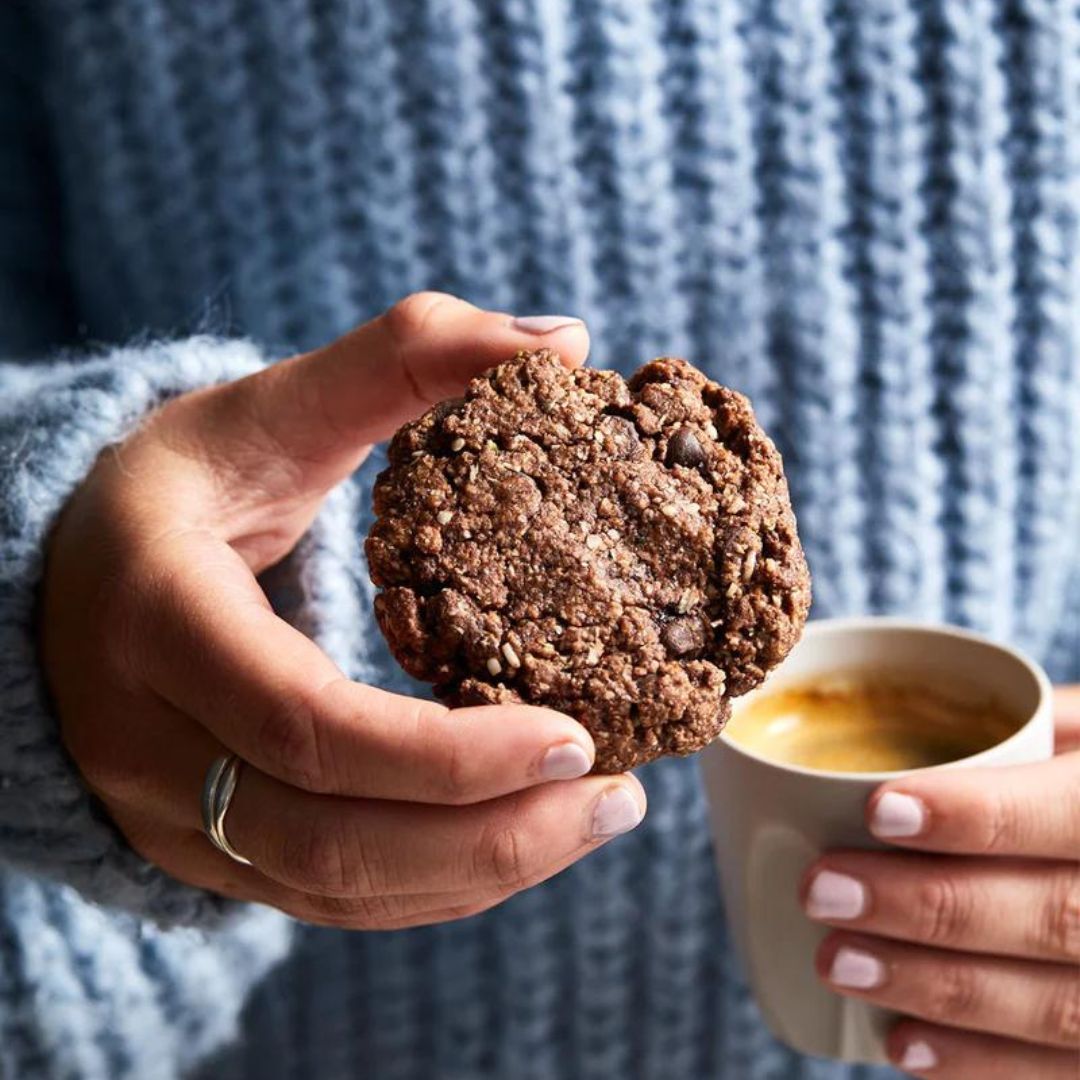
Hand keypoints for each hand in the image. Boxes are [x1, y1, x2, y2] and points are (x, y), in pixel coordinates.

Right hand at [42, 294, 646, 928]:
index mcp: (159, 616)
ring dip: (483, 871)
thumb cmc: (176, 487)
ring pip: (338, 888)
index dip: (445, 754)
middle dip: (491, 836)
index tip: (576, 736)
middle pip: (330, 838)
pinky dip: (436, 883)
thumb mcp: (268, 409)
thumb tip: (562, 338)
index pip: (304, 724)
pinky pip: (330, 896)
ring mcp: (173, 813)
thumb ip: (406, 359)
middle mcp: (152, 741)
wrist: (64, 577)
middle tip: (618, 795)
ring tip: (598, 818)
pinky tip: (521, 839)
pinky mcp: (208, 846)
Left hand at [801, 686, 1079, 1076]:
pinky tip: (900, 1046)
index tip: (878, 809)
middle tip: (822, 891)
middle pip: (1055, 917)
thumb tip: (896, 718)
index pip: (1070, 815)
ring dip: (937, 989)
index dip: (979, 816)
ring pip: (1059, 1006)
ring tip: (838, 963)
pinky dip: (981, 1065)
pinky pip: (1066, 1072)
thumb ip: (1032, 727)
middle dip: (928, 908)